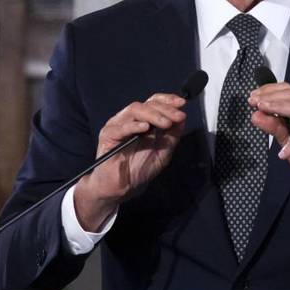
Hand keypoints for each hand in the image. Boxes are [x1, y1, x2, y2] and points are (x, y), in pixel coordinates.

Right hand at [74, 93, 186, 230]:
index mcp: (142, 120)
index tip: (182, 104)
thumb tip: (182, 119)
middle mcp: (129, 119)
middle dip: (165, 109)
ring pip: (135, 110)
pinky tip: (145, 128)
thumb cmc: (139, 170)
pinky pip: (120, 128)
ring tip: (166, 123)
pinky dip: (133, 126)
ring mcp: (117, 125)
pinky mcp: (107, 136)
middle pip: (147, 104)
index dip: (168, 100)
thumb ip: (172, 136)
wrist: (121, 188)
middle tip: (178, 117)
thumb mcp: (163, 152)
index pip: (154, 102)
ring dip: (153, 115)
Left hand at [249, 82, 289, 224]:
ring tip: (261, 110)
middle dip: (269, 97)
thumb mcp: (287, 140)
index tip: (252, 96)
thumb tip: (255, 115)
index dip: (269, 91)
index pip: (288, 91)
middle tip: (253, 102)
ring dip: (277, 108)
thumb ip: (273, 128)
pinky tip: (283, 152)